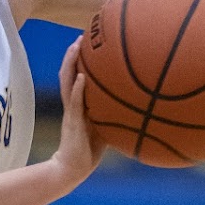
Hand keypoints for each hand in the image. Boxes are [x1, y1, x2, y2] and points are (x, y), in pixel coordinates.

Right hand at [50, 38, 104, 188]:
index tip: (89, 42)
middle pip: (69, 73)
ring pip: (67, 82)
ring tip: (75, 47)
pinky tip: (82, 77)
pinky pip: (74, 102)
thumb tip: (138, 106)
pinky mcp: (71, 122)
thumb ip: (115, 114)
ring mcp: (71, 112)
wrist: (73, 168)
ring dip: (71, 64)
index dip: (79, 59)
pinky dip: (77, 89)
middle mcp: (73, 104)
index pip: (76, 76)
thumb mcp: (106, 127)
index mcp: (79, 104)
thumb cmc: (90, 151)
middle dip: (73, 54)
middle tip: (80, 36)